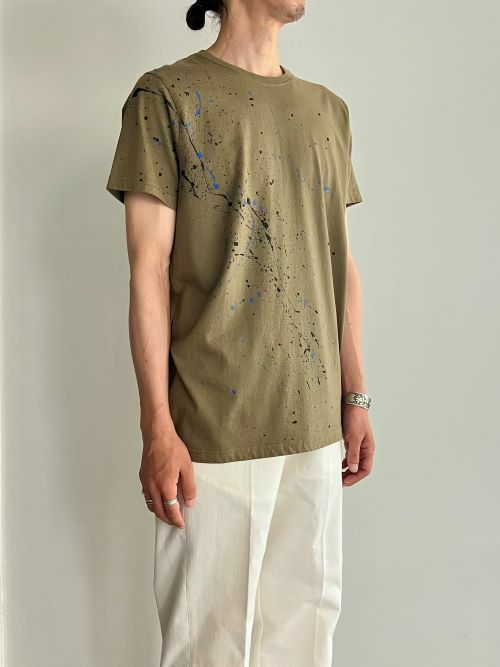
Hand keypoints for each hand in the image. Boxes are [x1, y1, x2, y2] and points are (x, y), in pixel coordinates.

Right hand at [139, 413, 195, 527]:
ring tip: (168, 513)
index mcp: (165, 486)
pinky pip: (146, 495)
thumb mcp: (187, 467)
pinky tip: (158, 499)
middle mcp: (153, 487)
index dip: (177, 519)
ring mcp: (146, 482)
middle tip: (176, 522)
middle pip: (158, 511)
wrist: (157, 435)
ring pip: (150, 504)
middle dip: (167, 519)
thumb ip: (189, 487)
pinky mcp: (142, 477)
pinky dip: (152, 502)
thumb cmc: (172, 448)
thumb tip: (189, 502)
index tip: (181, 524)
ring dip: (159, 512)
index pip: (170, 510)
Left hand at [341, 405, 375, 486]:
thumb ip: (353, 454)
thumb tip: (353, 469)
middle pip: (360, 468)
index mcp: (368, 449)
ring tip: (338, 476)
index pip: (365, 470)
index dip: (356, 478)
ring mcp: (358, 445)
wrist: (351, 403)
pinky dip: (344, 462)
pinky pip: (349, 456)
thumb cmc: (355, 418)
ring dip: (347, 471)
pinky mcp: (351, 441)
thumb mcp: (354, 438)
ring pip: (354, 463)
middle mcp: (365, 449)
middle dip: (351, 477)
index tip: (345, 482)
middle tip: (340, 482)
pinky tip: (338, 465)